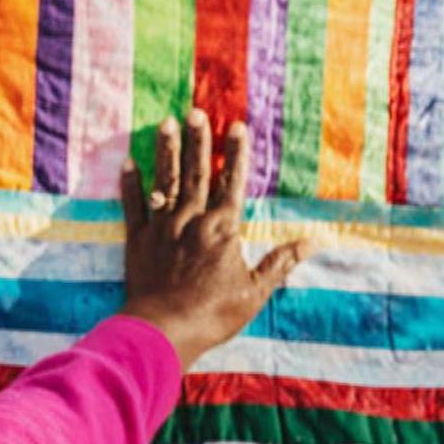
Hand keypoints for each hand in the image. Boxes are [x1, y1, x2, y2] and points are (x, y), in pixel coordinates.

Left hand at [116, 110, 311, 367]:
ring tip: (166, 123)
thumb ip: (281, 262)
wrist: (164, 331)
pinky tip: (129, 162)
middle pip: (196, 173)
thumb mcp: (255, 291)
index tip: (236, 126)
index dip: (236, 154)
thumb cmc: (213, 315)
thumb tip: (315, 242)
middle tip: (195, 112)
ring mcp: (162, 228)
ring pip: (165, 181)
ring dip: (166, 151)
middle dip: (198, 141)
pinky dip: (131, 184)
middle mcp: (191, 220)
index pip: (233, 183)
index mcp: (222, 229)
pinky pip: (133, 206)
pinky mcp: (138, 241)